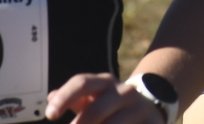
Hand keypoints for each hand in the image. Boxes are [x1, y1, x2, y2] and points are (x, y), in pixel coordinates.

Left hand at [47, 74, 165, 123]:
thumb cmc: (110, 106)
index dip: (64, 97)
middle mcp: (123, 91)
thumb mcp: (94, 97)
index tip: (50, 115)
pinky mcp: (153, 123)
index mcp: (105, 82)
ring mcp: (139, 108)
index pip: (82, 83)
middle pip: (96, 110)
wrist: (149, 107)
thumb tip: (51, 97)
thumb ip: (73, 99)